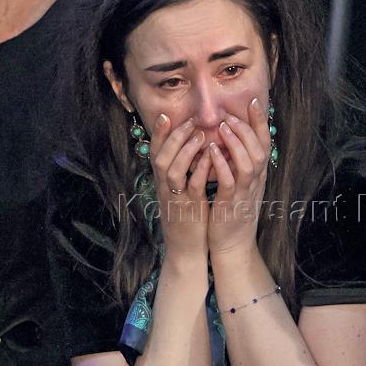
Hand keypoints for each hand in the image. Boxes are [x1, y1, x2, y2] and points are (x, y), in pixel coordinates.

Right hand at [149, 114, 211, 259]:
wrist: (185, 250)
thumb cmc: (186, 218)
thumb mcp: (178, 193)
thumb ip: (180, 173)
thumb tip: (186, 150)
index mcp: (162, 183)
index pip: (155, 153)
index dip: (159, 135)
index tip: (165, 115)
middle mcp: (165, 188)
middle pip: (160, 157)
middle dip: (174, 136)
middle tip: (189, 120)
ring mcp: (176, 199)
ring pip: (172, 170)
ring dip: (185, 150)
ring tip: (200, 135)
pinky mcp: (189, 209)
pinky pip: (192, 187)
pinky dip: (200, 170)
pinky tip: (210, 158)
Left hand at [207, 97, 270, 258]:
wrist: (232, 245)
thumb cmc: (232, 212)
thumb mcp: (240, 184)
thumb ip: (239, 163)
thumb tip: (233, 138)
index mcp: (258, 174)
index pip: (264, 142)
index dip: (260, 121)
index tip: (255, 100)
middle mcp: (256, 181)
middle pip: (260, 147)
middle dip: (247, 127)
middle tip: (232, 113)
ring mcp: (246, 192)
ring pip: (249, 162)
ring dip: (237, 142)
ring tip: (224, 126)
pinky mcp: (232, 204)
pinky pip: (230, 180)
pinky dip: (222, 164)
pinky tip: (212, 151)